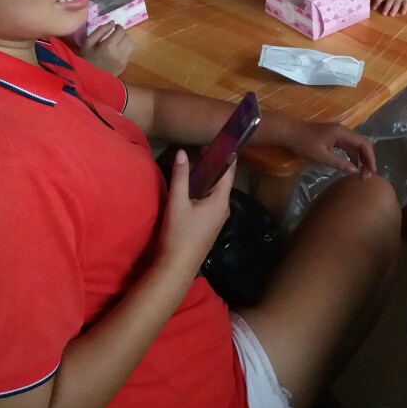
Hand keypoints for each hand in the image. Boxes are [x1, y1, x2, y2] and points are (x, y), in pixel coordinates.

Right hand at [80, 23, 132, 76]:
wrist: (89, 78)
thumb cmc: (86, 58)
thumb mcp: (88, 42)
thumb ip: (100, 30)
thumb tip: (112, 22)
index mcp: (108, 46)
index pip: (120, 31)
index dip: (118, 27)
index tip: (114, 27)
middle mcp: (118, 53)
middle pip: (127, 37)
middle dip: (122, 33)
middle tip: (115, 34)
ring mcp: (123, 60)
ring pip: (131, 44)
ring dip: (125, 40)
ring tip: (117, 41)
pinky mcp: (124, 65)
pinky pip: (129, 52)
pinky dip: (125, 48)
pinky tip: (117, 50)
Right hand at [157, 150, 233, 279]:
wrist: (177, 266)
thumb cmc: (179, 233)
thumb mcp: (177, 202)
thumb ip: (180, 176)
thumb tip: (182, 152)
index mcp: (221, 201)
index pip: (229, 172)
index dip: (226, 156)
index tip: (222, 141)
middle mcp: (224, 208)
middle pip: (223, 181)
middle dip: (215, 165)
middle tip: (203, 150)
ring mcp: (218, 218)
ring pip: (216, 192)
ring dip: (208, 178)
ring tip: (197, 163)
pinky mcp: (211, 225)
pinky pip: (211, 201)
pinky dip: (205, 189)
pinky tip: (194, 186)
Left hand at [289, 121, 375, 178]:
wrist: (288, 132)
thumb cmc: (303, 143)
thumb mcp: (320, 155)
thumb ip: (338, 162)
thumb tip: (354, 171)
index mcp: (342, 132)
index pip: (364, 143)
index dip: (370, 158)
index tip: (372, 172)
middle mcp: (343, 131)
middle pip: (362, 144)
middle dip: (367, 160)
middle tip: (367, 176)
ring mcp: (338, 134)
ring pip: (355, 146)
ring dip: (360, 159)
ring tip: (361, 174)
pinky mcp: (333, 138)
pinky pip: (347, 147)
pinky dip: (352, 157)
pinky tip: (351, 167)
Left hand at [372, 0, 406, 16]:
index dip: (376, 3)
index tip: (374, 8)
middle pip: (389, 2)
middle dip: (386, 7)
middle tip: (384, 14)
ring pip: (396, 4)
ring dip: (394, 9)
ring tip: (391, 15)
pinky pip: (405, 4)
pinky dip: (404, 8)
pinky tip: (402, 13)